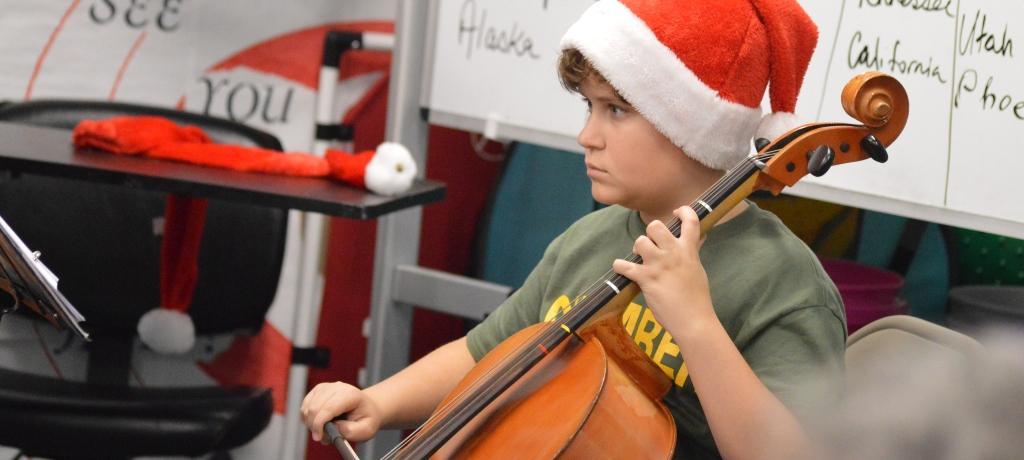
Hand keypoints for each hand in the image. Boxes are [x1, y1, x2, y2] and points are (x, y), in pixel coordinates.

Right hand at [301, 381, 382, 443]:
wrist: (367, 408)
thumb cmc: (366, 418)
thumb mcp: (366, 429)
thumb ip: (351, 431)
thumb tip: (334, 427)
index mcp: (350, 395)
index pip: (328, 408)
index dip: (319, 424)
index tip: (319, 437)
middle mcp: (337, 387)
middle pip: (314, 408)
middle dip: (314, 426)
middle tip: (323, 437)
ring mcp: (326, 387)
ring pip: (307, 408)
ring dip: (311, 423)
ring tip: (325, 429)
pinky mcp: (318, 390)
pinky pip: (304, 406)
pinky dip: (307, 417)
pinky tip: (319, 422)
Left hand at [612, 206, 714, 334]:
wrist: (694, 320)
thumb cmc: (697, 298)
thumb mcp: (698, 270)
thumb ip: (692, 253)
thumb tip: (696, 240)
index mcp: (689, 251)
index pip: (691, 220)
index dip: (683, 211)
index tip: (676, 212)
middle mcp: (673, 254)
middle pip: (655, 226)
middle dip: (650, 233)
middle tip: (650, 246)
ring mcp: (659, 265)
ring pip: (640, 241)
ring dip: (637, 249)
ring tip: (639, 259)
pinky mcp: (646, 279)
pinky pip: (624, 265)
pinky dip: (620, 266)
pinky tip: (622, 269)